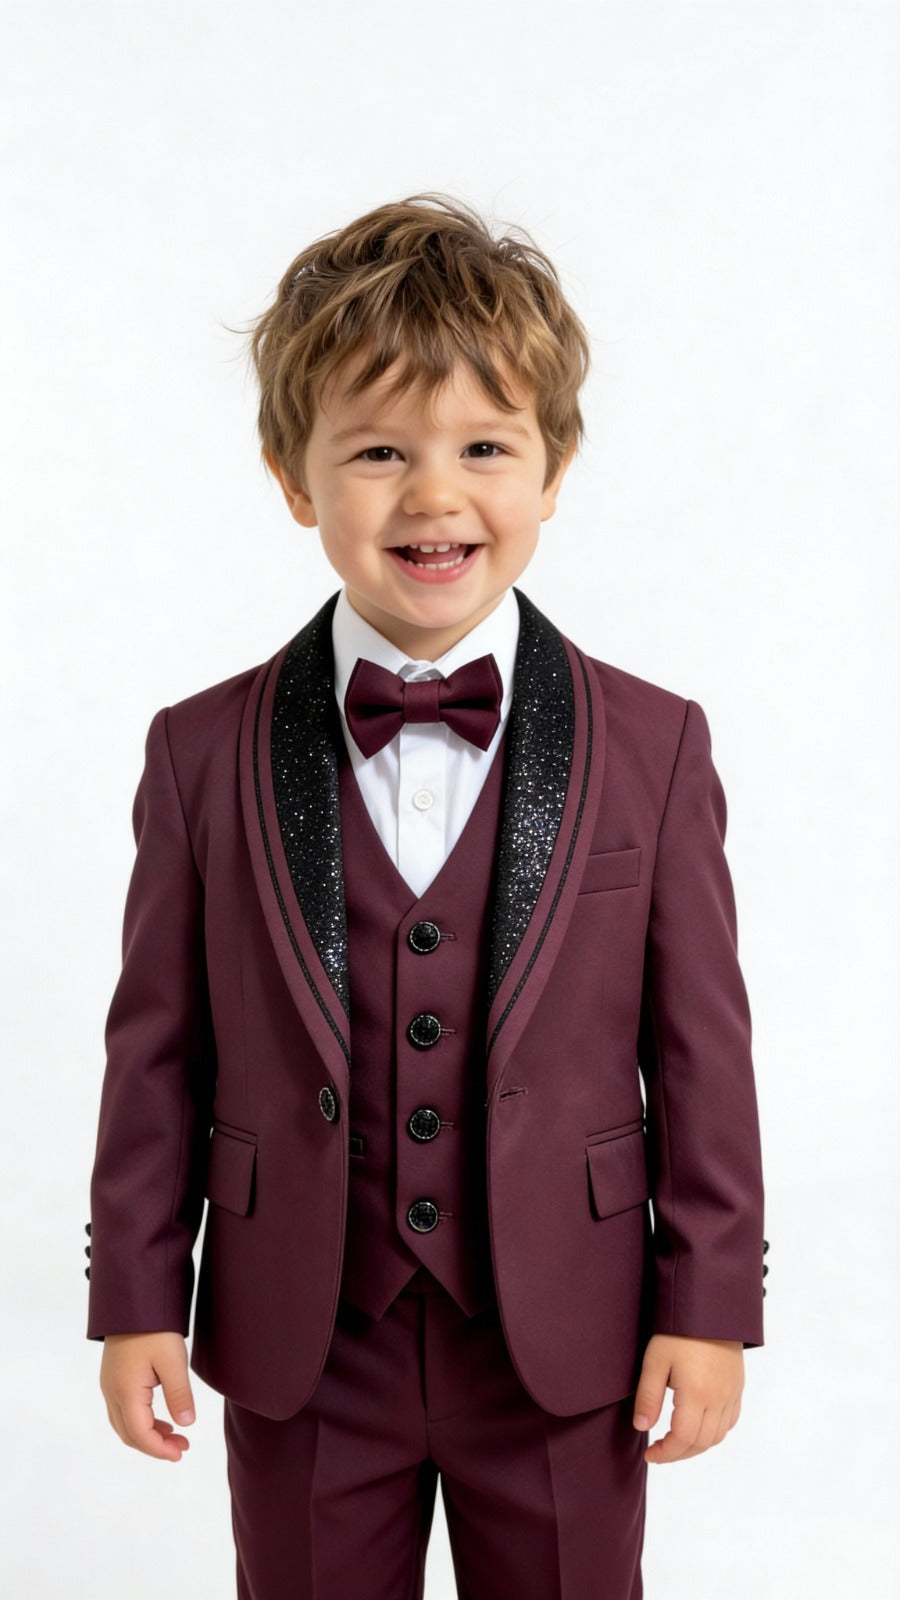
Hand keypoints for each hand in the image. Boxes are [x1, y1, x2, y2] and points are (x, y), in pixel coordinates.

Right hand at [99, 1332, 195, 1461]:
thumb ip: (179, 1395)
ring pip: (125, 1424)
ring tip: (176, 1436)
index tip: (181, 1453)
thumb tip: (186, 1425)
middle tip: (182, 1447)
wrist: (132, 1300)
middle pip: (129, 1434)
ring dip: (148, 1435)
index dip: (160, 1450)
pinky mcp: (113, 1378)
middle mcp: (112, 1393)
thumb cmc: (154, 1328)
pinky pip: (123, 1411)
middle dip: (155, 1446)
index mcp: (125, 1392)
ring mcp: (109, 1385)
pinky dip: (141, 1421)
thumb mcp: (173, 1361)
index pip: (140, 1435)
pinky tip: (161, 1419)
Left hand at [632, 1334, 742, 1463]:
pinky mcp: (738, 1387)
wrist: (711, 1306)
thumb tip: (642, 1427)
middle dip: (678, 1453)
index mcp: (697, 1393)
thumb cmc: (679, 1331)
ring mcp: (732, 1394)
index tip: (649, 1454)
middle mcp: (719, 1398)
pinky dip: (713, 1433)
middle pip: (701, 1443)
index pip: (683, 1439)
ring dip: (696, 1445)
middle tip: (659, 1450)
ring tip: (675, 1441)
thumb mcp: (655, 1360)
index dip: (666, 1453)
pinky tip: (698, 1426)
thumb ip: (648, 1397)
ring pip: (717, 1436)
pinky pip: (729, 1421)